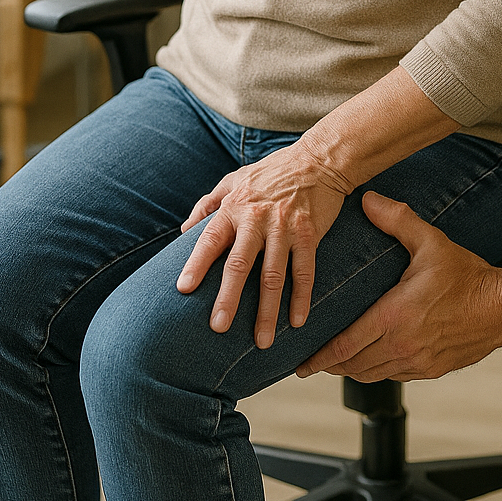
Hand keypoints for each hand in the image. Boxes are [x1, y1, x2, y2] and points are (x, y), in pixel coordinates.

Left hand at [176, 140, 348, 346]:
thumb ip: (208, 203)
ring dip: (268, 310)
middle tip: (218, 327)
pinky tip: (297, 321)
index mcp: (235, 207)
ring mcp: (285, 227)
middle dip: (228, 298)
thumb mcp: (235, 179)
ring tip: (262, 341)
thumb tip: (183, 230)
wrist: (319, 160)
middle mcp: (257, 218)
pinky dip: (301, 298)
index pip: (210, 239)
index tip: (184, 289)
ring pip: (273, 275)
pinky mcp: (310, 233)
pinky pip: (305, 271)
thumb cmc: (273, 172)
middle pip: (239, 264)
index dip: (196, 264)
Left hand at [296, 193, 501, 381]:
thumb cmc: (467, 277)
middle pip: (354, 365)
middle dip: (330, 366)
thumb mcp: (430, 242)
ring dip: (352, 371)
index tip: (301, 362)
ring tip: (336, 365)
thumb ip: (397, 220)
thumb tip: (368, 200)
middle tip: (311, 363)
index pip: (346, 345)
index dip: (320, 357)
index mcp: (395, 316)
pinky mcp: (431, 370)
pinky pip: (394, 377)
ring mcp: (417, 362)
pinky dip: (377, 372)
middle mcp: (402, 344)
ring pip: (372, 375)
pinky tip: (373, 362)